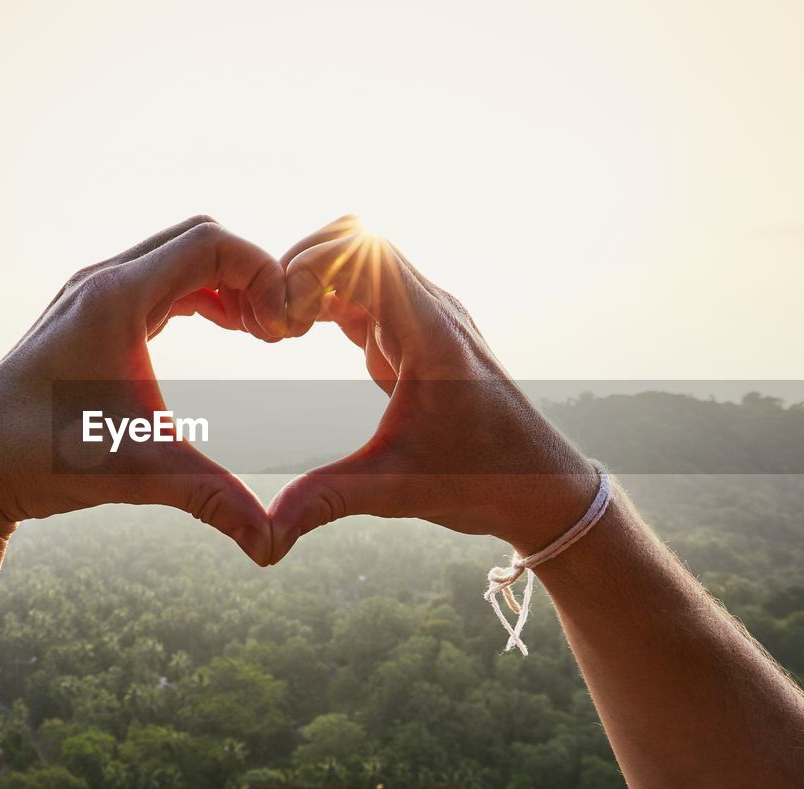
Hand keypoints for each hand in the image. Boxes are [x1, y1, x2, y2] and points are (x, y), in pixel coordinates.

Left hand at [0, 216, 313, 565]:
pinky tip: (221, 331)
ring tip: (257, 331)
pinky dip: (196, 294)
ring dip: (223, 282)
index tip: (284, 328)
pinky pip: (155, 280)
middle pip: (198, 237)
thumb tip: (271, 545)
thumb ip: (212, 499)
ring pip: (175, 255)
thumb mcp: (140, 472)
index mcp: (116, 298)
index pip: (211, 243)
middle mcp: (101, 283)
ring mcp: (89, 295)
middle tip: (277, 329)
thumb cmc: (42, 460)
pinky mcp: (84, 315)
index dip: (264, 273)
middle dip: (250, 273)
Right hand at [268, 216, 597, 562]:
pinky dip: (322, 298)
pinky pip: (360, 289)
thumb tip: (265, 536)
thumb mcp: (396, 490)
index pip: (365, 254)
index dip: (311, 271)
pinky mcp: (413, 332)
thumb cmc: (482, 481)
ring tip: (277, 329)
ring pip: (356, 256)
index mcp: (431, 333)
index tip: (282, 325)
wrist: (538, 484)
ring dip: (309, 278)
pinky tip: (294, 334)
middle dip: (300, 267)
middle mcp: (430, 310)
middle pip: (354, 237)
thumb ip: (328, 500)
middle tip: (271, 323)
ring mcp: (422, 316)